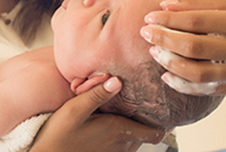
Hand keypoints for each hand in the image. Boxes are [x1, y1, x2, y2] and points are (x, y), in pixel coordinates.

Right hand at [31, 76, 168, 151]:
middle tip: (149, 101)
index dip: (166, 122)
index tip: (167, 108)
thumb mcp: (74, 109)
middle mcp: (121, 145)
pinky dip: (126, 134)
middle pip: (148, 135)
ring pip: (136, 140)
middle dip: (150, 120)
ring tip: (133, 109)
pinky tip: (114, 122)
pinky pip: (124, 145)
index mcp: (119, 131)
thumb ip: (97, 94)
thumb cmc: (57, 135)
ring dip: (137, 127)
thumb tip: (118, 80)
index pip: (156, 132)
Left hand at [141, 0, 225, 102]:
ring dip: (169, 63)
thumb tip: (164, 6)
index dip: (169, 19)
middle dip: (164, 39)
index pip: (196, 21)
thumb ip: (198, 5)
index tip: (150, 16)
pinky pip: (205, 89)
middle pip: (194, 47)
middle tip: (146, 32)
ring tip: (154, 51)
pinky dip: (182, 84)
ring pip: (198, 73)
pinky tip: (166, 74)